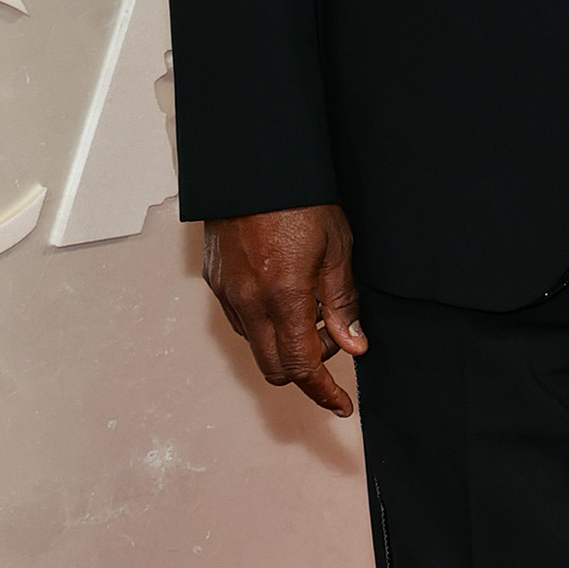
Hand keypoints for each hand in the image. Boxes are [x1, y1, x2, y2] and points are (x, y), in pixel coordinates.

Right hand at [203, 205, 365, 417]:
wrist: (252, 163)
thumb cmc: (299, 198)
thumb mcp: (337, 248)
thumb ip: (342, 302)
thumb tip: (353, 345)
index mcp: (283, 296)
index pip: (302, 367)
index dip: (324, 392)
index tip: (341, 405)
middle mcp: (249, 302)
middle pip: (275, 368)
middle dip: (306, 368)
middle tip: (331, 337)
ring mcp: (227, 293)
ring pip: (255, 345)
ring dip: (284, 344)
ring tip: (309, 307)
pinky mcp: (215, 281)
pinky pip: (240, 320)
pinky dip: (265, 323)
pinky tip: (283, 294)